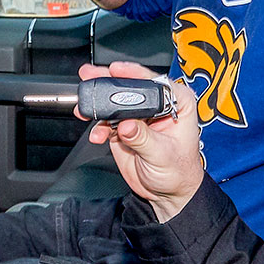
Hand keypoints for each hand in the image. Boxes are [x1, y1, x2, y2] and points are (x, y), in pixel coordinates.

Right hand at [80, 62, 203, 220]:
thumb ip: (143, 138)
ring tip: (84, 109)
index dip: (134, 73)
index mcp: (178, 103)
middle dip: (108, 81)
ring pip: (115, 101)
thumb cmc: (179, 172)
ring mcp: (138, 116)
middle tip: (90, 75)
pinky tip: (96, 134)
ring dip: (97, 104)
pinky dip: (98, 126)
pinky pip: (106, 121)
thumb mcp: (163, 155)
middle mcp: (157, 105)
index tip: (117, 70)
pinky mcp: (123, 128)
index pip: (155, 81)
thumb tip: (126, 124)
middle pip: (131, 86)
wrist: (168, 194)